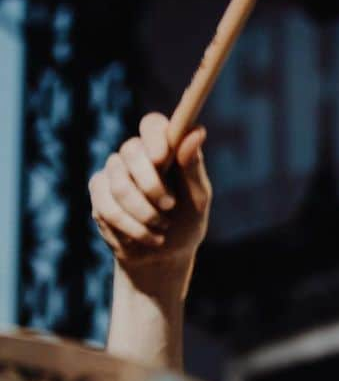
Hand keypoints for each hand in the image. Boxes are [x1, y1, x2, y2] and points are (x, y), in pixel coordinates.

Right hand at [89, 113, 211, 295]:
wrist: (164, 256)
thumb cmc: (186, 221)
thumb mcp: (197, 197)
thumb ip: (193, 166)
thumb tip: (197, 132)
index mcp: (164, 147)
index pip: (152, 124)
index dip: (153, 137)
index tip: (161, 158)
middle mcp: (135, 154)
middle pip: (130, 151)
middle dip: (151, 185)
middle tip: (169, 206)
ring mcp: (112, 172)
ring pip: (119, 184)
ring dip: (144, 213)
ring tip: (162, 227)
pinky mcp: (98, 193)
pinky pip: (107, 207)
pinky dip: (131, 228)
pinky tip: (146, 236)